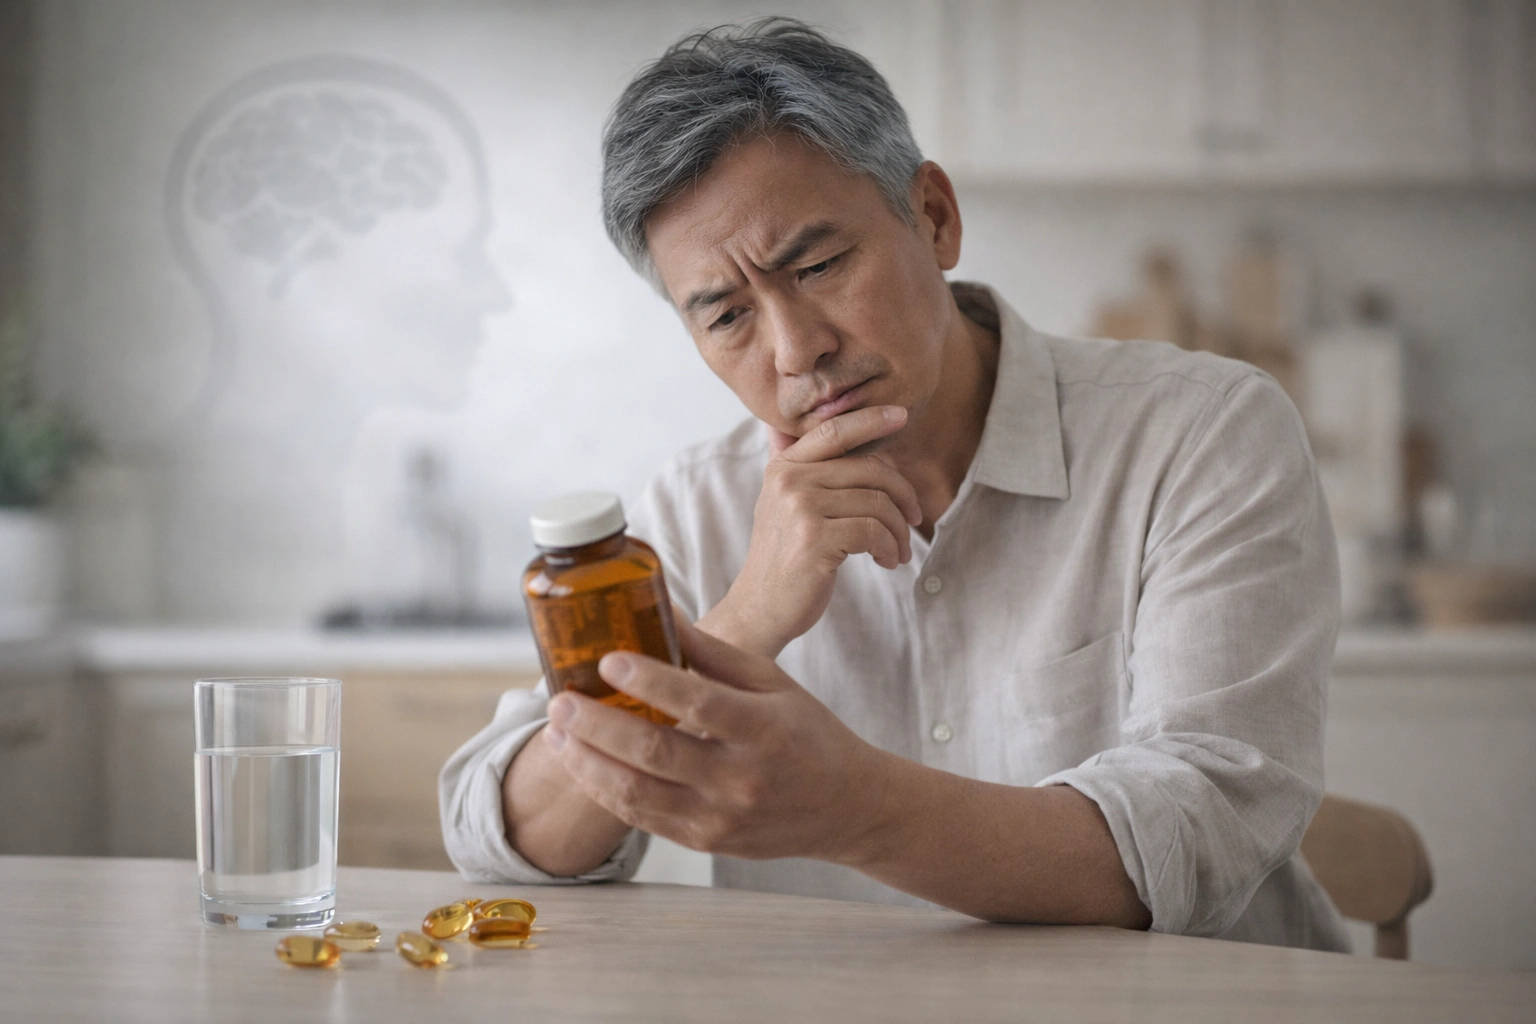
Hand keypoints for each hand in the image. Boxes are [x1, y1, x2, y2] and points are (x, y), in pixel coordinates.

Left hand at [541, 614, 892, 862]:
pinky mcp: (705, 840)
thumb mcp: (773, 683)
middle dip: (596, 726)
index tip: (608, 660)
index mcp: (764, 730)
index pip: (699, 703)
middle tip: (560, 700)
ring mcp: (721, 817)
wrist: (845, 808)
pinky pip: (642, 818)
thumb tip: (663, 611)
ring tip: (555, 732)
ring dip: (587, 762)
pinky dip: (604, 789)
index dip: (649, 681)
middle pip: (654, 752)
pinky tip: (582, 763)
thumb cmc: (807, 735)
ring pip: (636, 793)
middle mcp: (741, 778)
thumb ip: (715, 653)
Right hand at [702, 405, 920, 658]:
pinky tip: (887, 562)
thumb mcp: (785, 506)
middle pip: (870, 470)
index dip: (871, 419)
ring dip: (899, 532)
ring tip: (898, 551)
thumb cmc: (784, 559)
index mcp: (783, 467)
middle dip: (903, 496)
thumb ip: (804, 469)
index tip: (901, 416)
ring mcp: (800, 508)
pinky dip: (890, 548)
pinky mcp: (815, 539)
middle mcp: (789, 480)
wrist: (760, 608)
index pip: (834, 431)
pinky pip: (874, 531)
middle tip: (914, 519)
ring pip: (878, 503)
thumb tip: (824, 430)